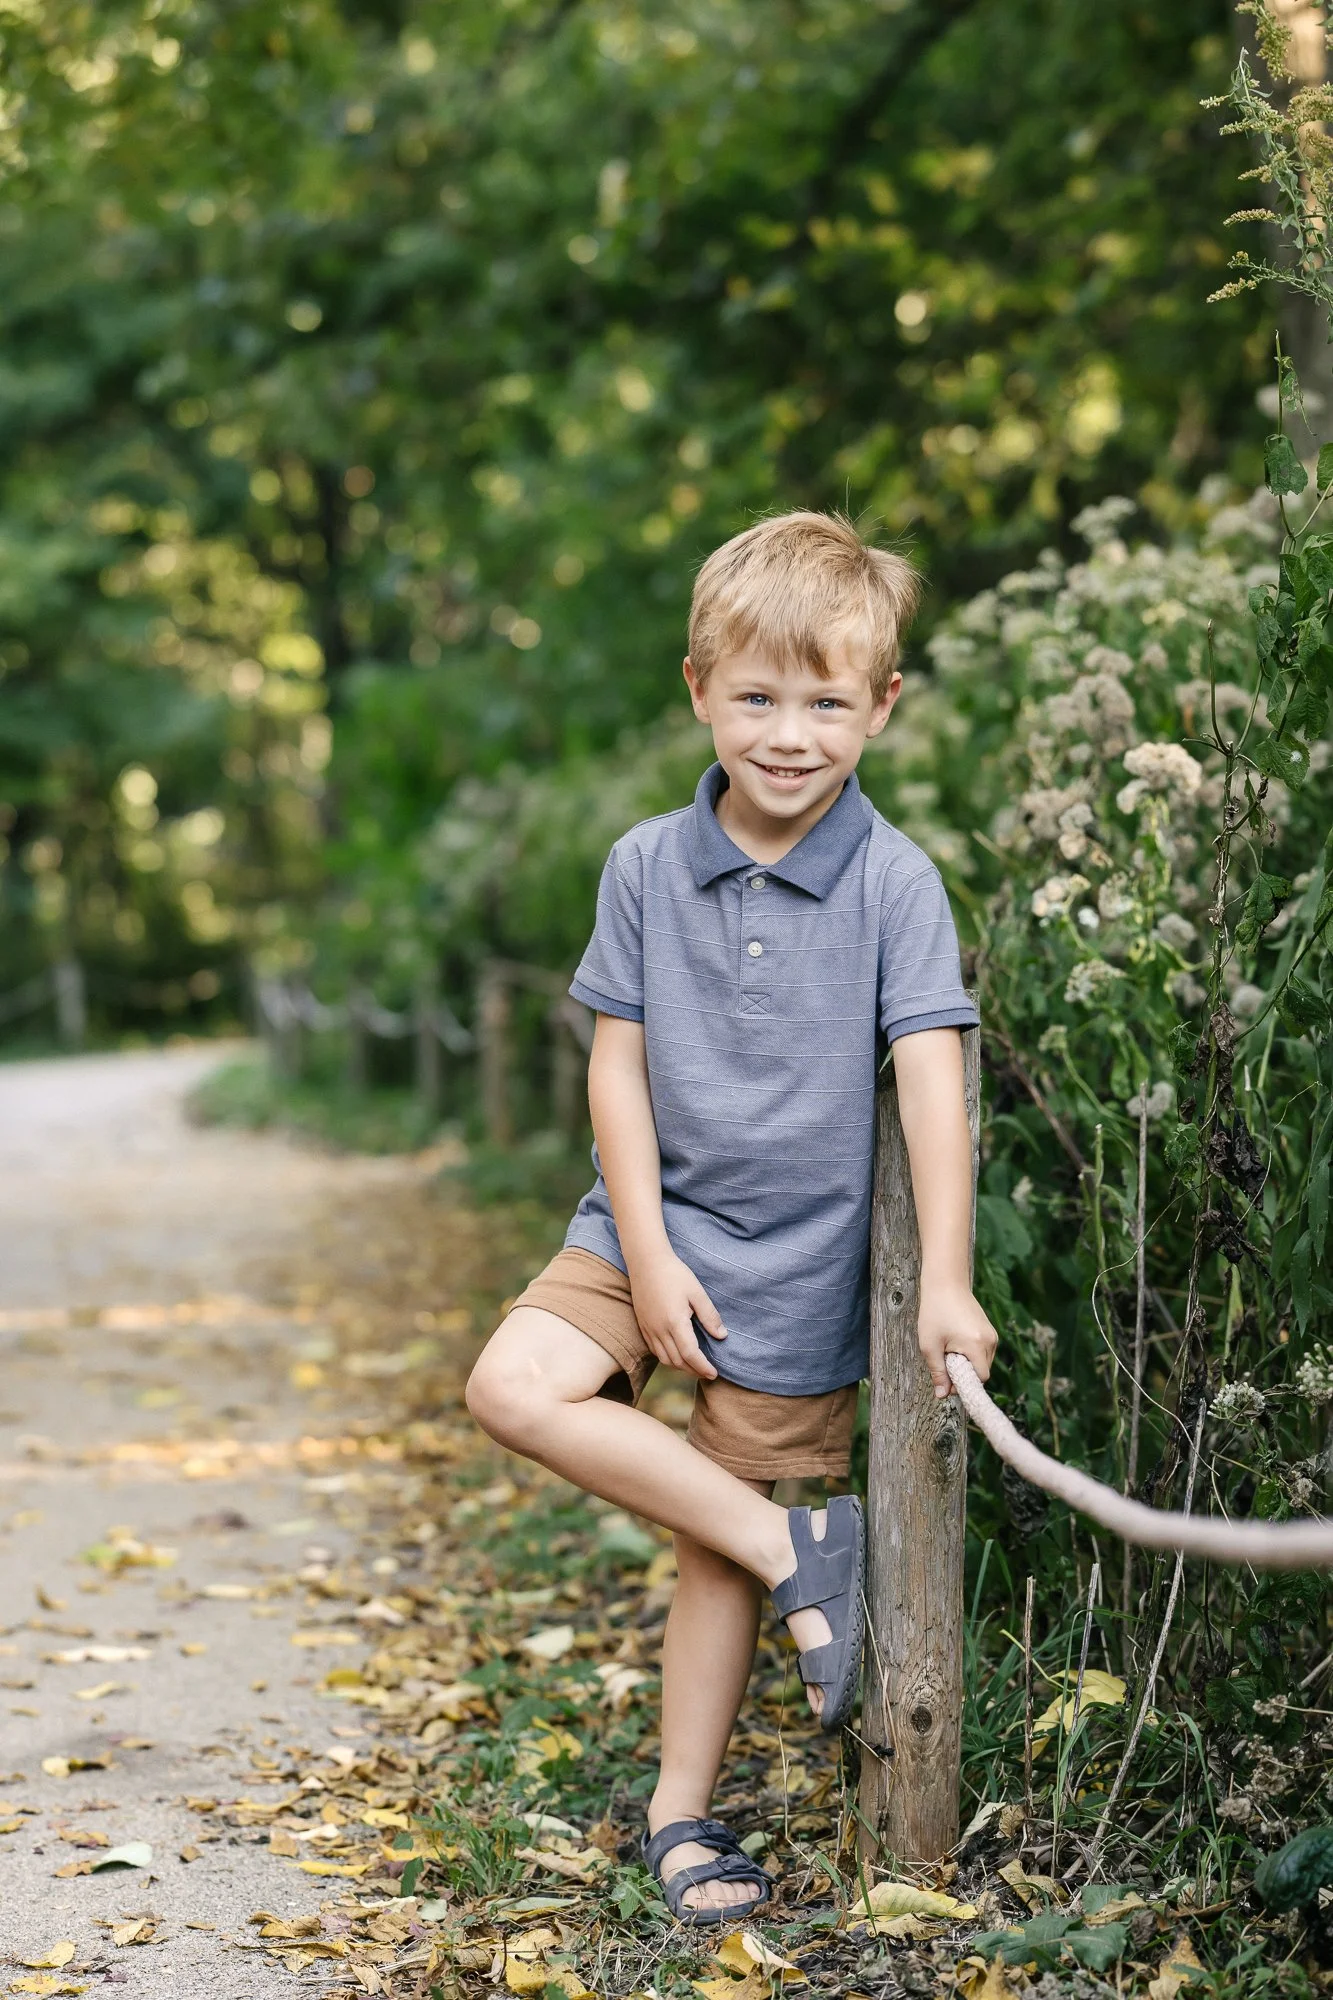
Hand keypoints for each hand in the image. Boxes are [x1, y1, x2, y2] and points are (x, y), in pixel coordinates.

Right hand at [627, 1247, 726, 1378]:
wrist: (646, 1261)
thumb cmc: (674, 1273)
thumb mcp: (697, 1292)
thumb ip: (709, 1316)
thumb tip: (722, 1336)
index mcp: (675, 1322)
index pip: (691, 1354)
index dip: (703, 1367)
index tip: (714, 1373)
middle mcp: (659, 1330)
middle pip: (677, 1361)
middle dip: (693, 1370)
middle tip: (707, 1372)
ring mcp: (648, 1328)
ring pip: (664, 1359)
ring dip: (680, 1366)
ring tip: (694, 1365)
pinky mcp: (642, 1325)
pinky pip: (654, 1350)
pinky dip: (667, 1357)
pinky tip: (676, 1353)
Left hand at [917, 1283, 997, 1399]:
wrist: (945, 1282)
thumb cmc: (935, 1311)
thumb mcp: (929, 1345)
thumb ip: (937, 1372)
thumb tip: (942, 1395)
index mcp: (977, 1345)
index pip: (980, 1379)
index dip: (963, 1385)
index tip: (947, 1380)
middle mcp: (990, 1341)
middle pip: (982, 1372)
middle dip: (964, 1374)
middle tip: (943, 1360)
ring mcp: (992, 1335)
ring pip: (983, 1362)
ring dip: (967, 1363)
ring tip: (948, 1347)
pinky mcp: (989, 1330)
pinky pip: (983, 1352)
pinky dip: (970, 1354)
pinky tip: (955, 1341)